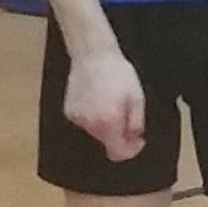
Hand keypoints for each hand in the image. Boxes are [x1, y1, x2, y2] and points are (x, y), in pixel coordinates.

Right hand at [61, 46, 147, 162]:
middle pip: (107, 143)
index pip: (118, 153)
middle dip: (119, 134)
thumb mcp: (137, 97)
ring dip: (106, 124)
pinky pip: (85, 122)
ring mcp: (77, 118)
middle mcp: (90, 124)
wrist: (93, 54)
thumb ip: (137, 123)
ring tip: (111, 102)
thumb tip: (134, 139)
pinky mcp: (69, 111)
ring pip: (96, 132)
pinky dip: (93, 116)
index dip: (131, 150)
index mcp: (108, 122)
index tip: (138, 140)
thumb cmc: (118, 72)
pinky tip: (97, 99)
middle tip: (127, 115)